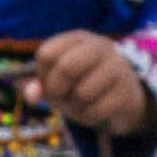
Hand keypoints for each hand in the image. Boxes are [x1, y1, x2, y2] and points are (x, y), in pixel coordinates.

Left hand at [28, 32, 156, 141]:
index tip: (48, 83)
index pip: (47, 53)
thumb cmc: (85, 87)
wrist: (124, 101)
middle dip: (56, 90)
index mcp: (78, 38)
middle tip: (60, 98)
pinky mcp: (126, 91)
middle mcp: (100, 47)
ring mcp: (117, 67)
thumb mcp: (58, 83)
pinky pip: (96, 110)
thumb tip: (30, 94)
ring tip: (81, 104)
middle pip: (65, 68)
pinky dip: (89, 117)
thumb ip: (38, 86)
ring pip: (82, 92)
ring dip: (75, 107)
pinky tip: (95, 112)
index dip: (41, 75)